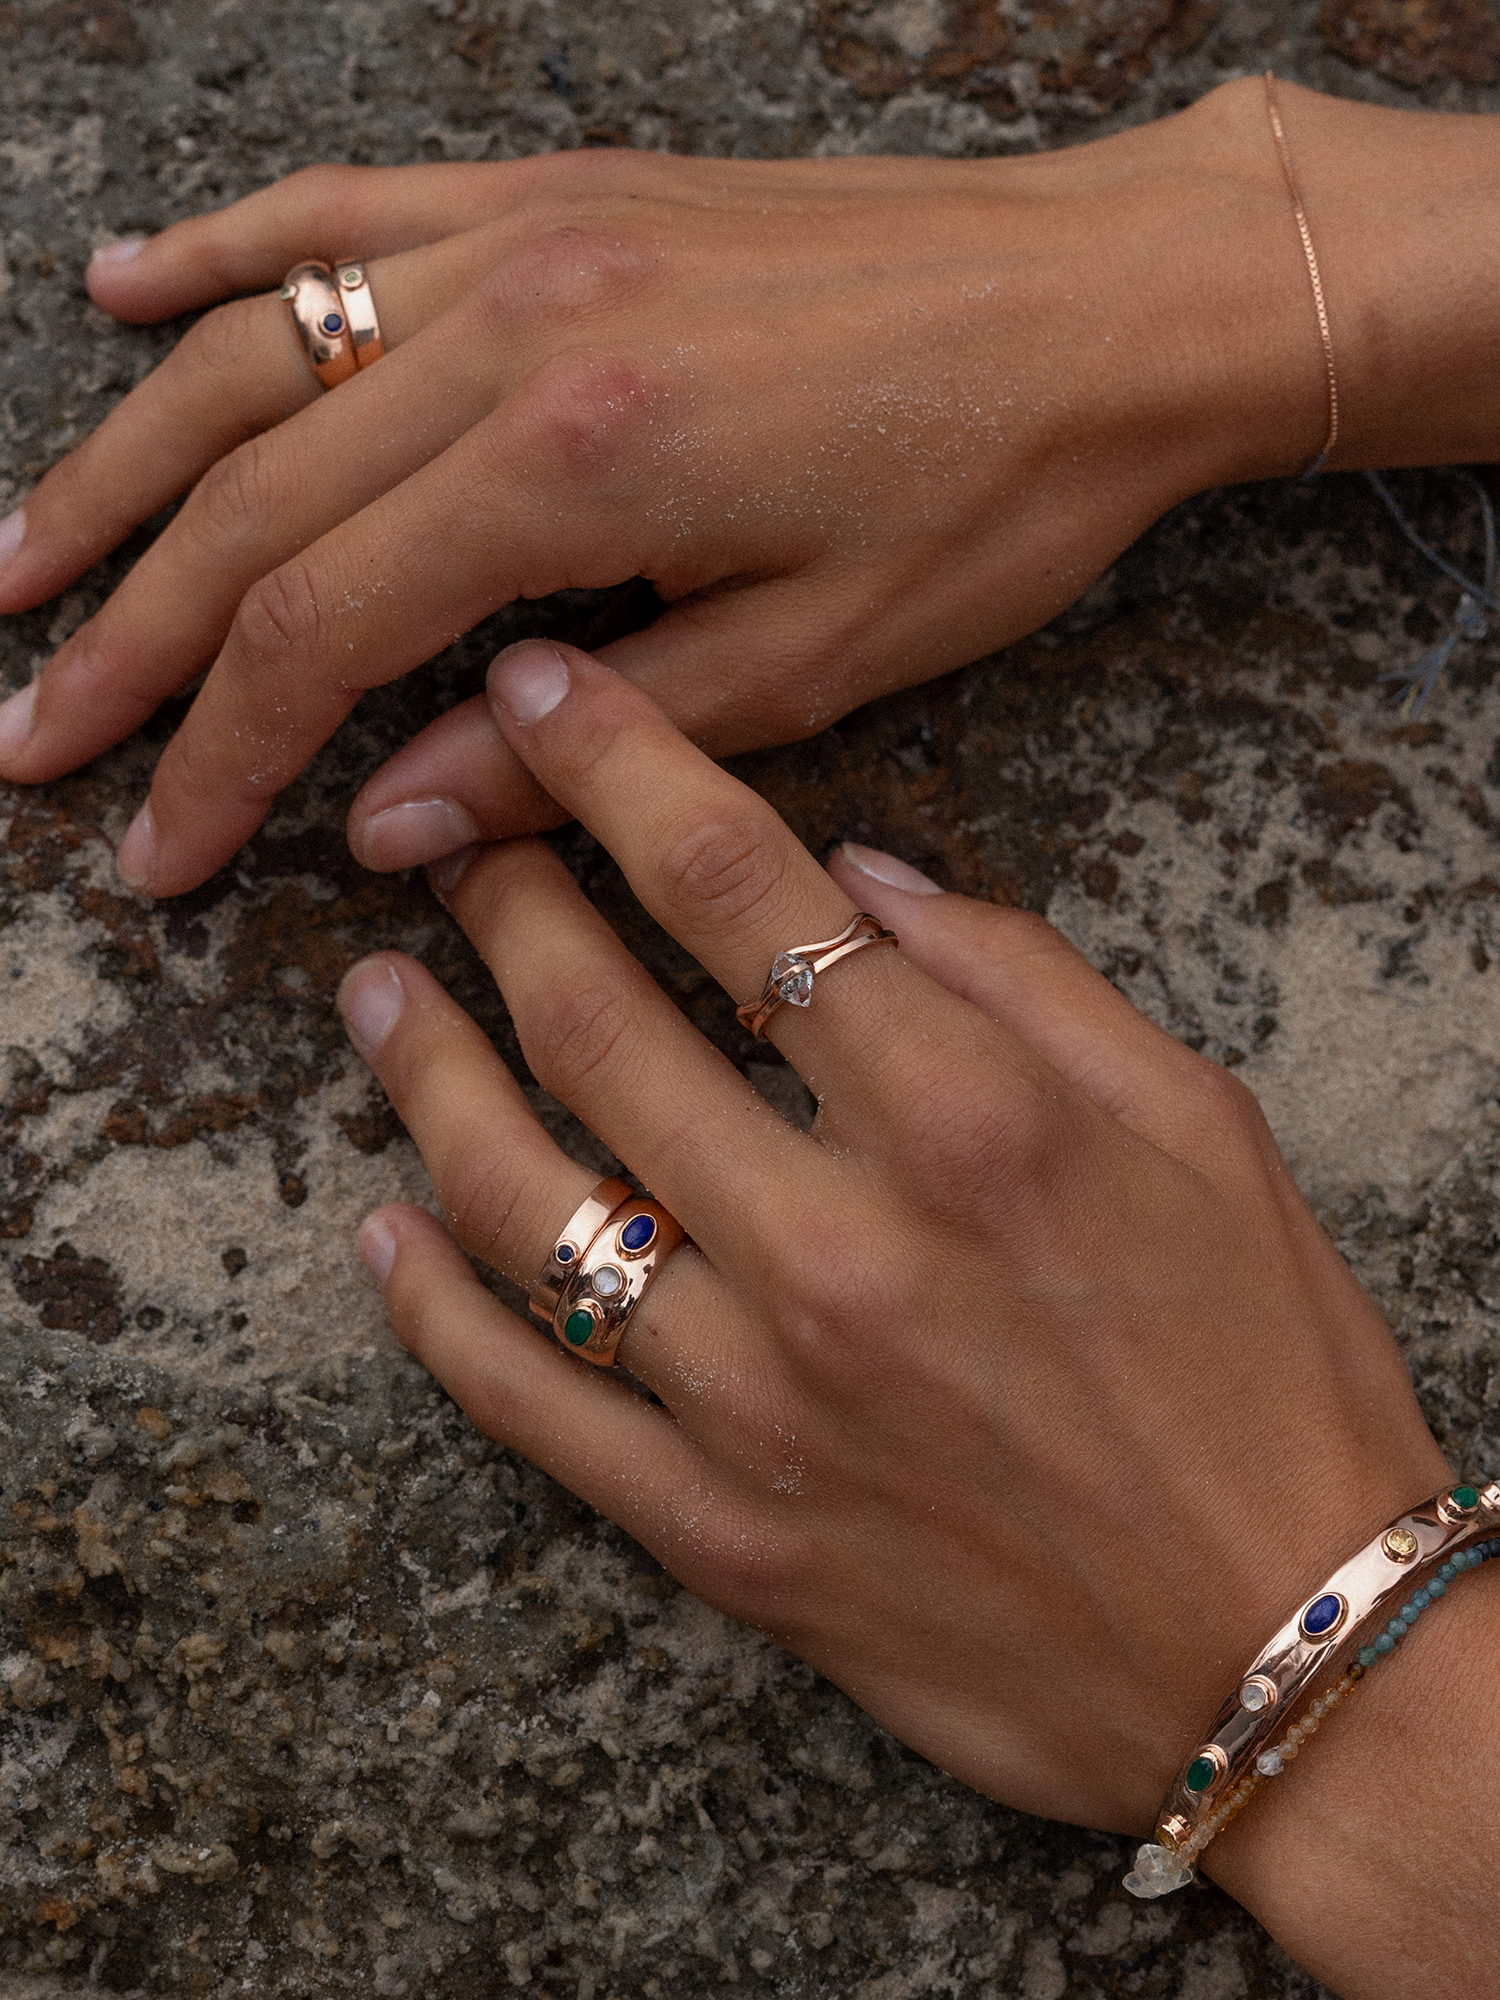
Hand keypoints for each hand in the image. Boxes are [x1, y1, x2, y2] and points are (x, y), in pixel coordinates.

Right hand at [6, 79, 1496, 897]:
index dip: (218, 756)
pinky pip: (340, 207)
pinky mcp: (555, 189)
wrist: (1104, 301)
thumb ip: (577, 749)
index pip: (320, 630)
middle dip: (127, 636)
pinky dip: (219, 254)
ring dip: (117, 466)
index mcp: (579, 462)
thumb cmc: (984, 496)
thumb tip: (392, 827)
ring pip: (250, 352)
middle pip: (248, 500)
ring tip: (16, 568)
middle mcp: (515, 325)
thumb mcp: (798, 666)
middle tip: (33, 739)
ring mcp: (523, 235)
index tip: (155, 853)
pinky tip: (116, 295)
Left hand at [335, 638, 1487, 1995]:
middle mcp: (839, 1249)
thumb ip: (1022, 974)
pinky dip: (436, 1309)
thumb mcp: (1199, 1121)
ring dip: (424, 1078)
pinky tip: (385, 1226)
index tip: (533, 692)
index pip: (732, 886)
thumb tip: (855, 874)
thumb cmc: (1263, 1366)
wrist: (1281, 1644)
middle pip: (598, 1026)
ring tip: (372, 995)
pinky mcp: (721, 1532)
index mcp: (969, 1120)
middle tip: (453, 846)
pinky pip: (531, 1404)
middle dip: (502, 903)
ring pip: (525, 1203)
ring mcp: (760, 1403)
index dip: (611, 766)